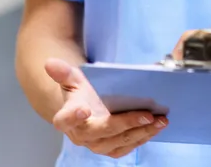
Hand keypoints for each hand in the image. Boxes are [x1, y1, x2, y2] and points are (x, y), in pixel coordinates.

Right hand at [46, 58, 166, 157]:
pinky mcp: (111, 148)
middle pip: (103, 132)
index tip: (84, 109)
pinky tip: (156, 127)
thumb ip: (63, 73)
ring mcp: (97, 144)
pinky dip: (143, 138)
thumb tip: (50, 62)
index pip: (66, 119)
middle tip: (147, 115)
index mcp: (66, 118)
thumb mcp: (72, 80)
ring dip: (141, 133)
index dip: (74, 116)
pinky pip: (127, 147)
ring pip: (119, 143)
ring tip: (160, 121)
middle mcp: (81, 135)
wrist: (84, 111)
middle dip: (126, 124)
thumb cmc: (80, 94)